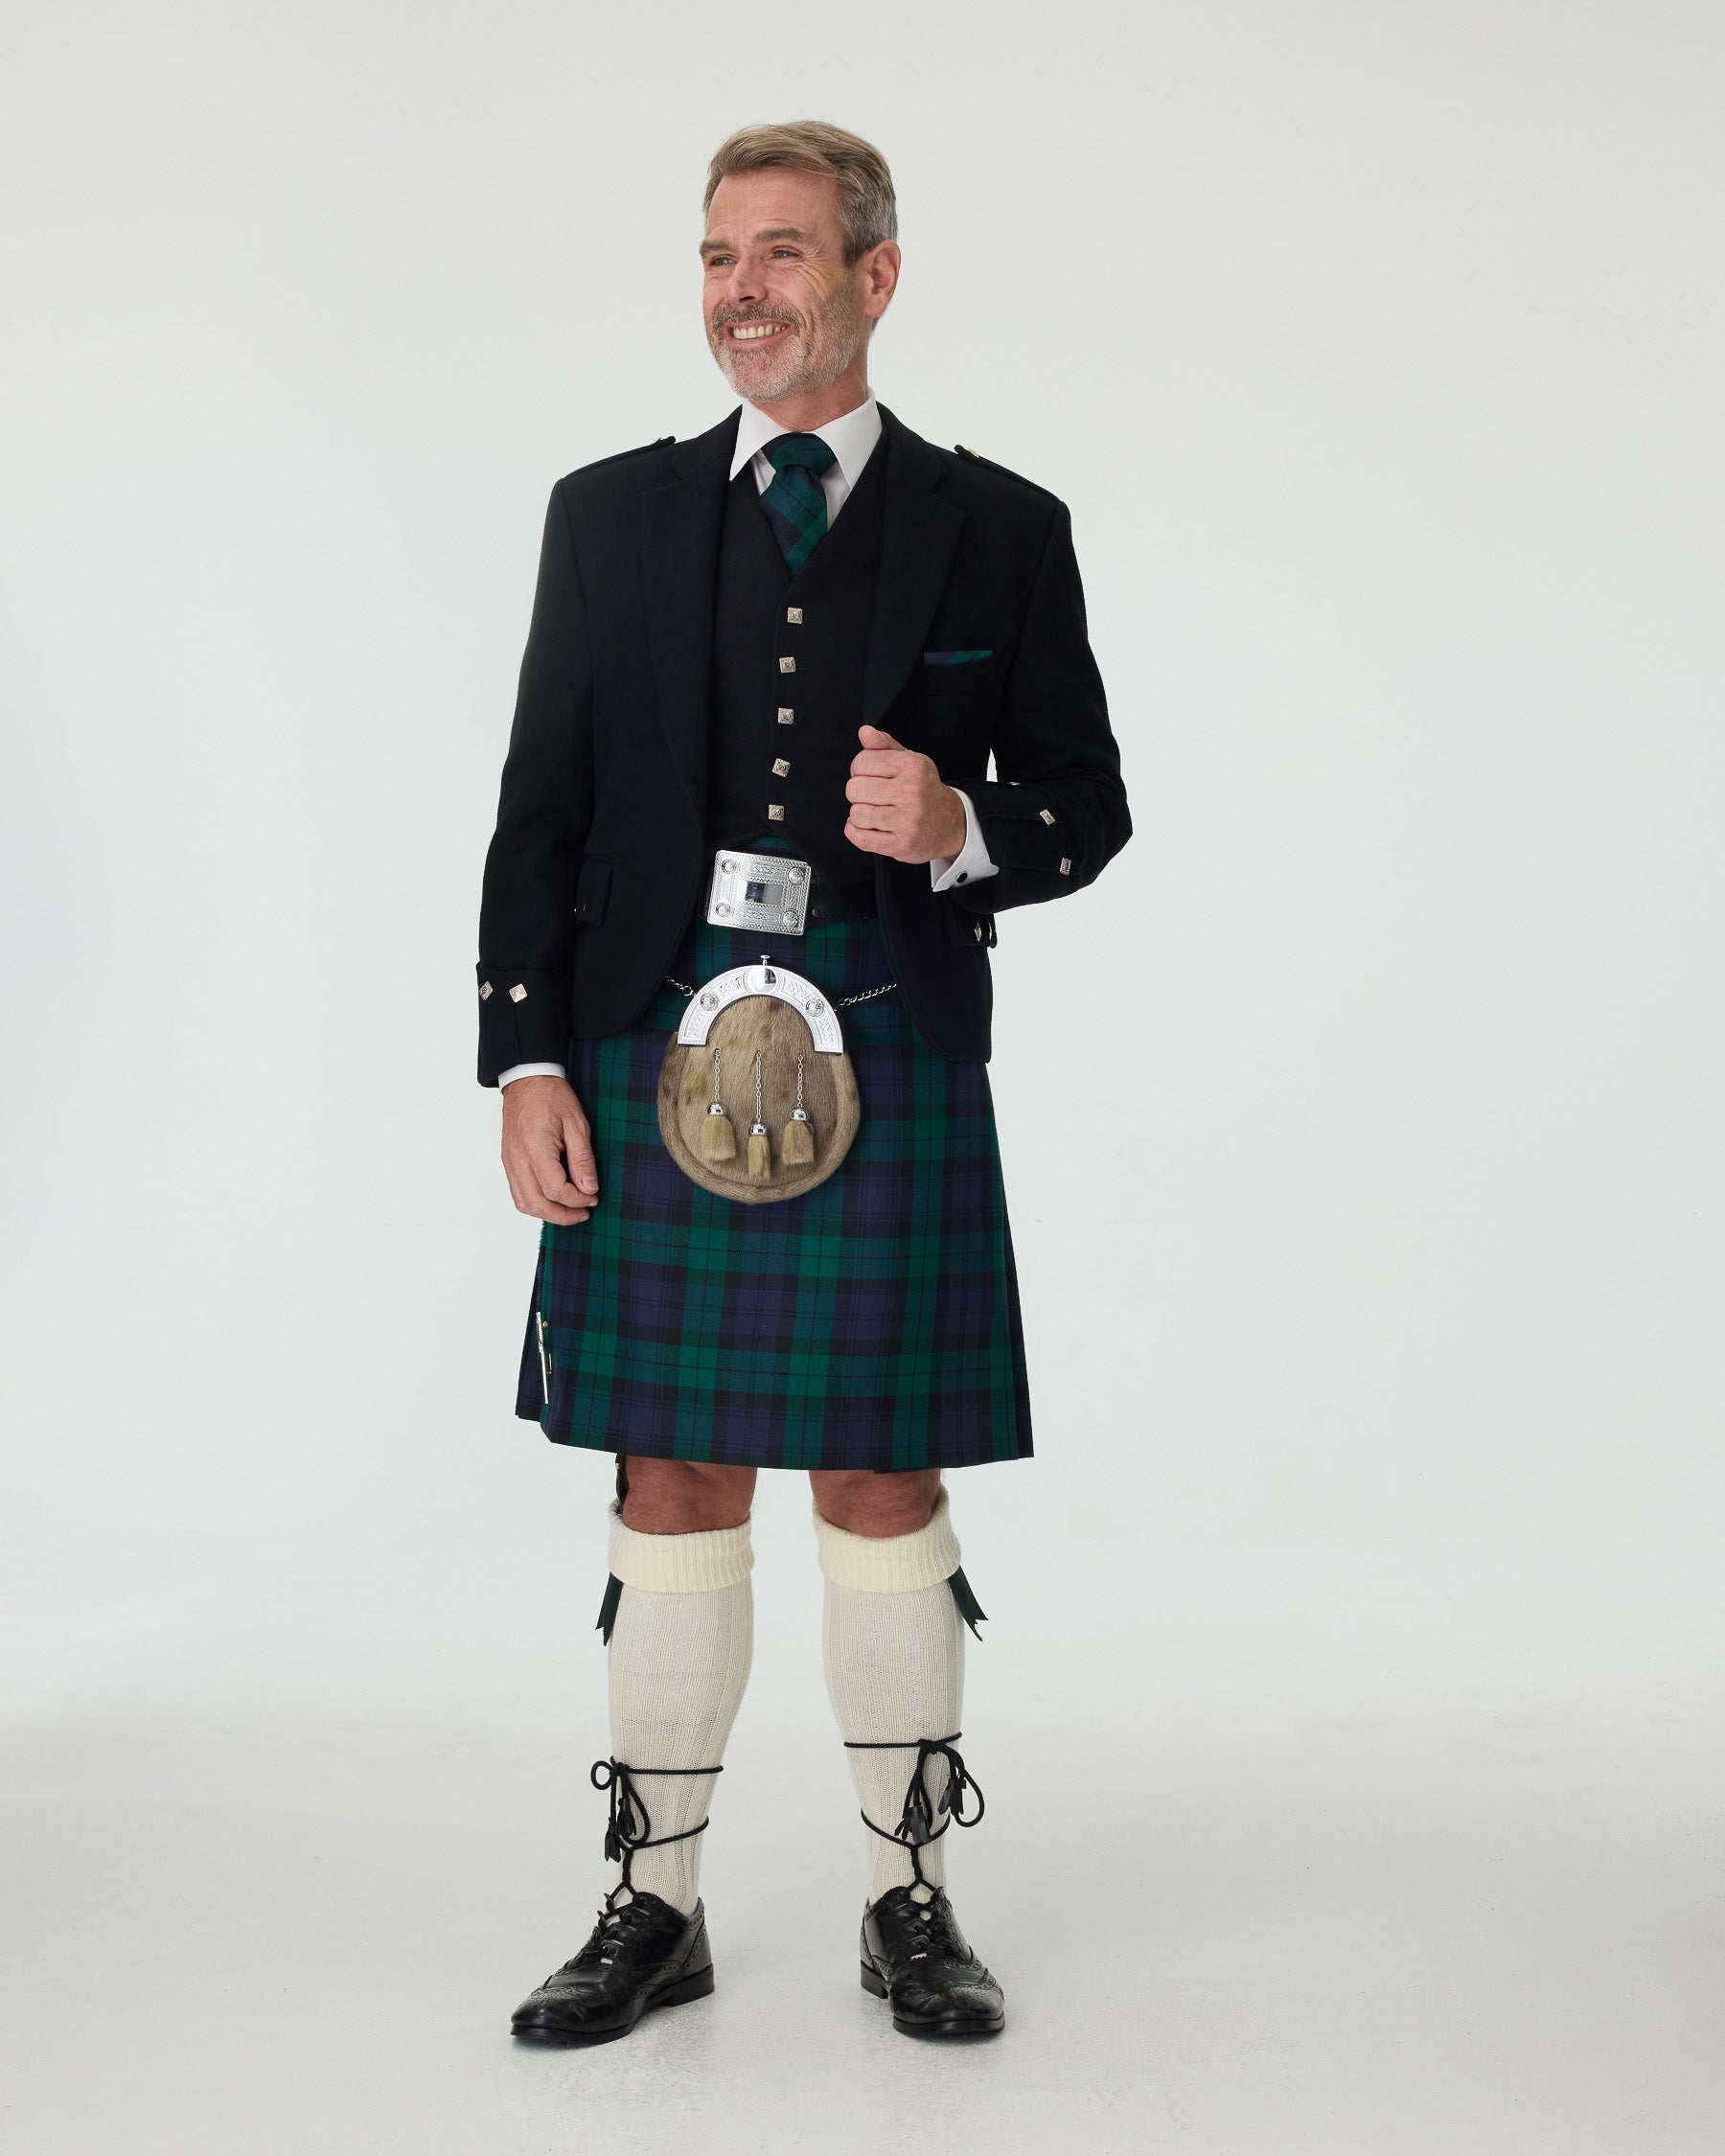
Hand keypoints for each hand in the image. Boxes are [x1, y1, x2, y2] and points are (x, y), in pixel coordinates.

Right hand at [501, 1074, 598, 1224]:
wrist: (527, 1079)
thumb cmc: (552, 1096)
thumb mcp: (577, 1123)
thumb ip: (583, 1159)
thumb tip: (589, 1188)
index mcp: (535, 1148)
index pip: (555, 1190)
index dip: (577, 1200)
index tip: (594, 1197)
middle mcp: (517, 1159)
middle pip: (537, 1204)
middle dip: (563, 1215)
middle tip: (584, 1212)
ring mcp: (509, 1161)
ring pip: (524, 1203)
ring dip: (548, 1213)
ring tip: (570, 1210)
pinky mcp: (508, 1161)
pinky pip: (518, 1192)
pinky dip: (535, 1202)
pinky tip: (553, 1198)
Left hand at [844, 726, 967, 864]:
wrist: (952, 824)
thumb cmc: (924, 791)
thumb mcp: (910, 762)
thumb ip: (884, 746)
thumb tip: (865, 732)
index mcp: (912, 766)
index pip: (862, 762)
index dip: (859, 770)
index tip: (869, 776)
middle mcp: (911, 791)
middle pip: (854, 789)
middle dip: (857, 793)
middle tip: (872, 797)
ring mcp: (908, 820)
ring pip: (857, 814)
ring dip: (859, 815)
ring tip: (874, 813)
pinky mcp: (902, 844)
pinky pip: (861, 838)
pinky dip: (856, 833)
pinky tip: (866, 827)